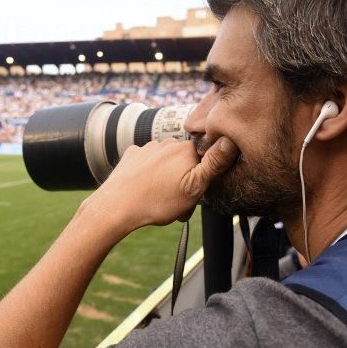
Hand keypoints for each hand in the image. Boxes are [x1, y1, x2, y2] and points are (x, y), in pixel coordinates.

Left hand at [84, 137, 238, 231]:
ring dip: (166, 179)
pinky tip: (144, 190)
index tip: (194, 196)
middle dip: (183, 181)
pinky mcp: (132, 155)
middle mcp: (167, 142)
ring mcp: (147, 147)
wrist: (116, 206)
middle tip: (177, 203)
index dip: (201, 181)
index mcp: (185, 149)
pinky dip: (148, 176)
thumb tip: (230, 141)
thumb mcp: (194, 188)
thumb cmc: (156, 201)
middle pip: (184, 162)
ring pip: (165, 164)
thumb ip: (214, 165)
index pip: (203, 161)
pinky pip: (147, 164)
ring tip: (158, 200)